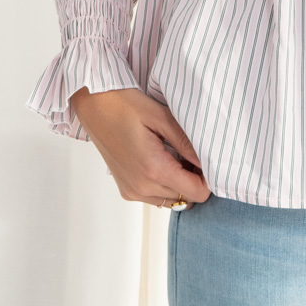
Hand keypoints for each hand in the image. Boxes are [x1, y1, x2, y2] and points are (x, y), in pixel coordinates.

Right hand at [69, 86, 210, 209]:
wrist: (94, 105)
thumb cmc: (125, 105)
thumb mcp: (162, 117)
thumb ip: (187, 143)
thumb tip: (209, 162)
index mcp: (153, 170)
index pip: (196, 193)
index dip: (209, 179)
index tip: (210, 159)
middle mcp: (141, 187)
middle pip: (186, 198)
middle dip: (196, 179)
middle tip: (194, 152)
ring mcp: (132, 191)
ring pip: (172, 200)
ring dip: (181, 183)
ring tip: (178, 154)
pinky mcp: (126, 189)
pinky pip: (156, 197)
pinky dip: (166, 184)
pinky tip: (164, 160)